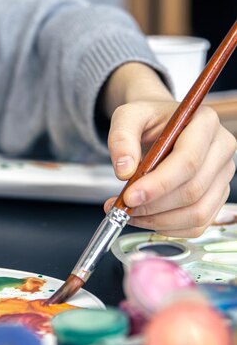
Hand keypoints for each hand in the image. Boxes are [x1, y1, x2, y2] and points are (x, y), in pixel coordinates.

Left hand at [101, 63, 236, 236]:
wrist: (160, 124)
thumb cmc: (147, 118)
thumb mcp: (127, 116)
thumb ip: (122, 138)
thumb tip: (124, 171)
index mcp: (205, 123)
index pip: (188, 161)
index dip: (158, 184)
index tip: (129, 196)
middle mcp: (221, 148)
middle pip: (192, 190)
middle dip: (153, 206)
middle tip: (122, 207)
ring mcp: (222, 174)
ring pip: (197, 212)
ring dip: (158, 220)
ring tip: (129, 213)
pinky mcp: (216, 195)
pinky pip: (198, 223)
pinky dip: (168, 228)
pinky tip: (145, 219)